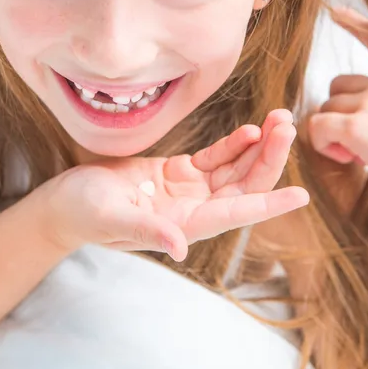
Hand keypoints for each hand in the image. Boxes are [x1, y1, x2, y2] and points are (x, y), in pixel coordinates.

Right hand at [37, 109, 308, 261]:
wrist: (67, 201)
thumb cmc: (83, 212)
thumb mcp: (110, 218)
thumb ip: (145, 230)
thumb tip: (179, 247)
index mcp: (183, 225)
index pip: (234, 214)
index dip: (268, 204)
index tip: (300, 195)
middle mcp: (193, 210)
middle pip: (244, 187)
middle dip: (268, 159)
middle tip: (287, 127)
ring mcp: (187, 191)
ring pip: (235, 170)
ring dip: (258, 148)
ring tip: (279, 120)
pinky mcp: (177, 173)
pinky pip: (215, 158)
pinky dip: (234, 144)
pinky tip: (250, 130)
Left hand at [308, 7, 367, 207]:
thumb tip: (352, 114)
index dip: (356, 25)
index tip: (335, 11)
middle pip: (337, 87)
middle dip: (338, 113)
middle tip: (359, 143)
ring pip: (325, 108)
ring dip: (332, 133)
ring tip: (358, 155)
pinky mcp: (357, 126)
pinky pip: (317, 126)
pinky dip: (322, 143)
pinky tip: (346, 158)